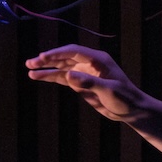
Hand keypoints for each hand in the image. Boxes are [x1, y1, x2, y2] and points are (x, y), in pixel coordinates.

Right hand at [24, 47, 149, 123]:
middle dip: (48, 59)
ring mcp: (84, 72)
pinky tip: (38, 77)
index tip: (42, 57)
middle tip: (31, 62)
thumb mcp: (108, 91)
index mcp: (98, 60)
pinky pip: (63, 78)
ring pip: (62, 67)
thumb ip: (89, 82)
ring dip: (46, 68)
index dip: (57, 53)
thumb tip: (68, 75)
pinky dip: (51, 77)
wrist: (131, 110)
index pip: (74, 51)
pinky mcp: (81, 83)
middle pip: (65, 57)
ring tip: (29, 69)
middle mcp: (89, 63)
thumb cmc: (125, 98)